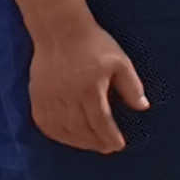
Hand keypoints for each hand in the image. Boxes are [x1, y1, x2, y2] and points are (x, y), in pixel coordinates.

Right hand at [26, 24, 146, 156]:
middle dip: (95, 142)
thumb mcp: (120, 62)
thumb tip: (143, 107)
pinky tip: (67, 137)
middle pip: (81, 129)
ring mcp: (49, 97)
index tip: (119, 145)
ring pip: (61, 129)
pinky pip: (43, 122)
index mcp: (90, 88)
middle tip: (107, 148)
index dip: (109, 136)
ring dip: (76, 141)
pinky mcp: (37, 96)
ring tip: (91, 145)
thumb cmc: (95, 45)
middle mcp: (67, 96)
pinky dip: (56, 134)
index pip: (100, 121)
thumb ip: (131, 86)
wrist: (60, 30)